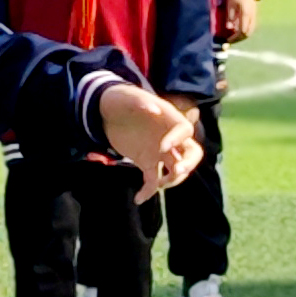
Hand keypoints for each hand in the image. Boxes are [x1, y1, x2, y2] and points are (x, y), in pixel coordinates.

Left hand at [97, 83, 201, 201]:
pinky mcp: (147, 162)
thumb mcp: (127, 97)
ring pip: (177, 169)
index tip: (162, 147)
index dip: (178, 139)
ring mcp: (159, 151)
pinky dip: (148, 191)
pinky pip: (153, 180)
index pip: (185, 130)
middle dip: (188, 163)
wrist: (104, 112)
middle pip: (191, 152)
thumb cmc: (119, 100)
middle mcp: (169, 137)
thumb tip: (154, 108)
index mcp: (168, 119)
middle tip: (177, 171)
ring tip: (157, 184)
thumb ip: (140, 101)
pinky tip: (138, 199)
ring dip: (173, 179)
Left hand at [224, 0, 260, 40]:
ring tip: (234, 37)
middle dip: (239, 39)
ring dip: (242, 36)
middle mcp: (252, 17)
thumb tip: (229, 28)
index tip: (228, 40)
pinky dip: (245, 32)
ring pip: (250, 31)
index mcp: (246, 14)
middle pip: (247, 33)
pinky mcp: (254, 16)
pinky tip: (239, 32)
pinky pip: (251, 28)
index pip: (242, 31)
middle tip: (230, 40)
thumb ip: (230, 17)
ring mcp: (254, 17)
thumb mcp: (230, 5)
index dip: (235, 37)